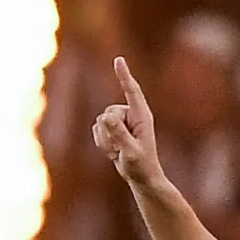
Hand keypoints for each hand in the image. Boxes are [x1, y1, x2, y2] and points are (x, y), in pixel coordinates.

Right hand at [92, 57, 163, 187]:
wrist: (142, 179)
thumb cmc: (141, 166)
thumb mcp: (129, 151)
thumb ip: (118, 134)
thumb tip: (105, 117)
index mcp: (142, 116)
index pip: (132, 91)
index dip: (124, 75)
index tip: (118, 60)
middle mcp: (132, 115)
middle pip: (108, 113)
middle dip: (108, 132)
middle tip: (120, 150)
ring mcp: (122, 122)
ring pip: (99, 122)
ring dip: (105, 140)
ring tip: (118, 153)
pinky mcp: (113, 129)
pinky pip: (96, 129)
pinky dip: (101, 143)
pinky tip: (113, 153)